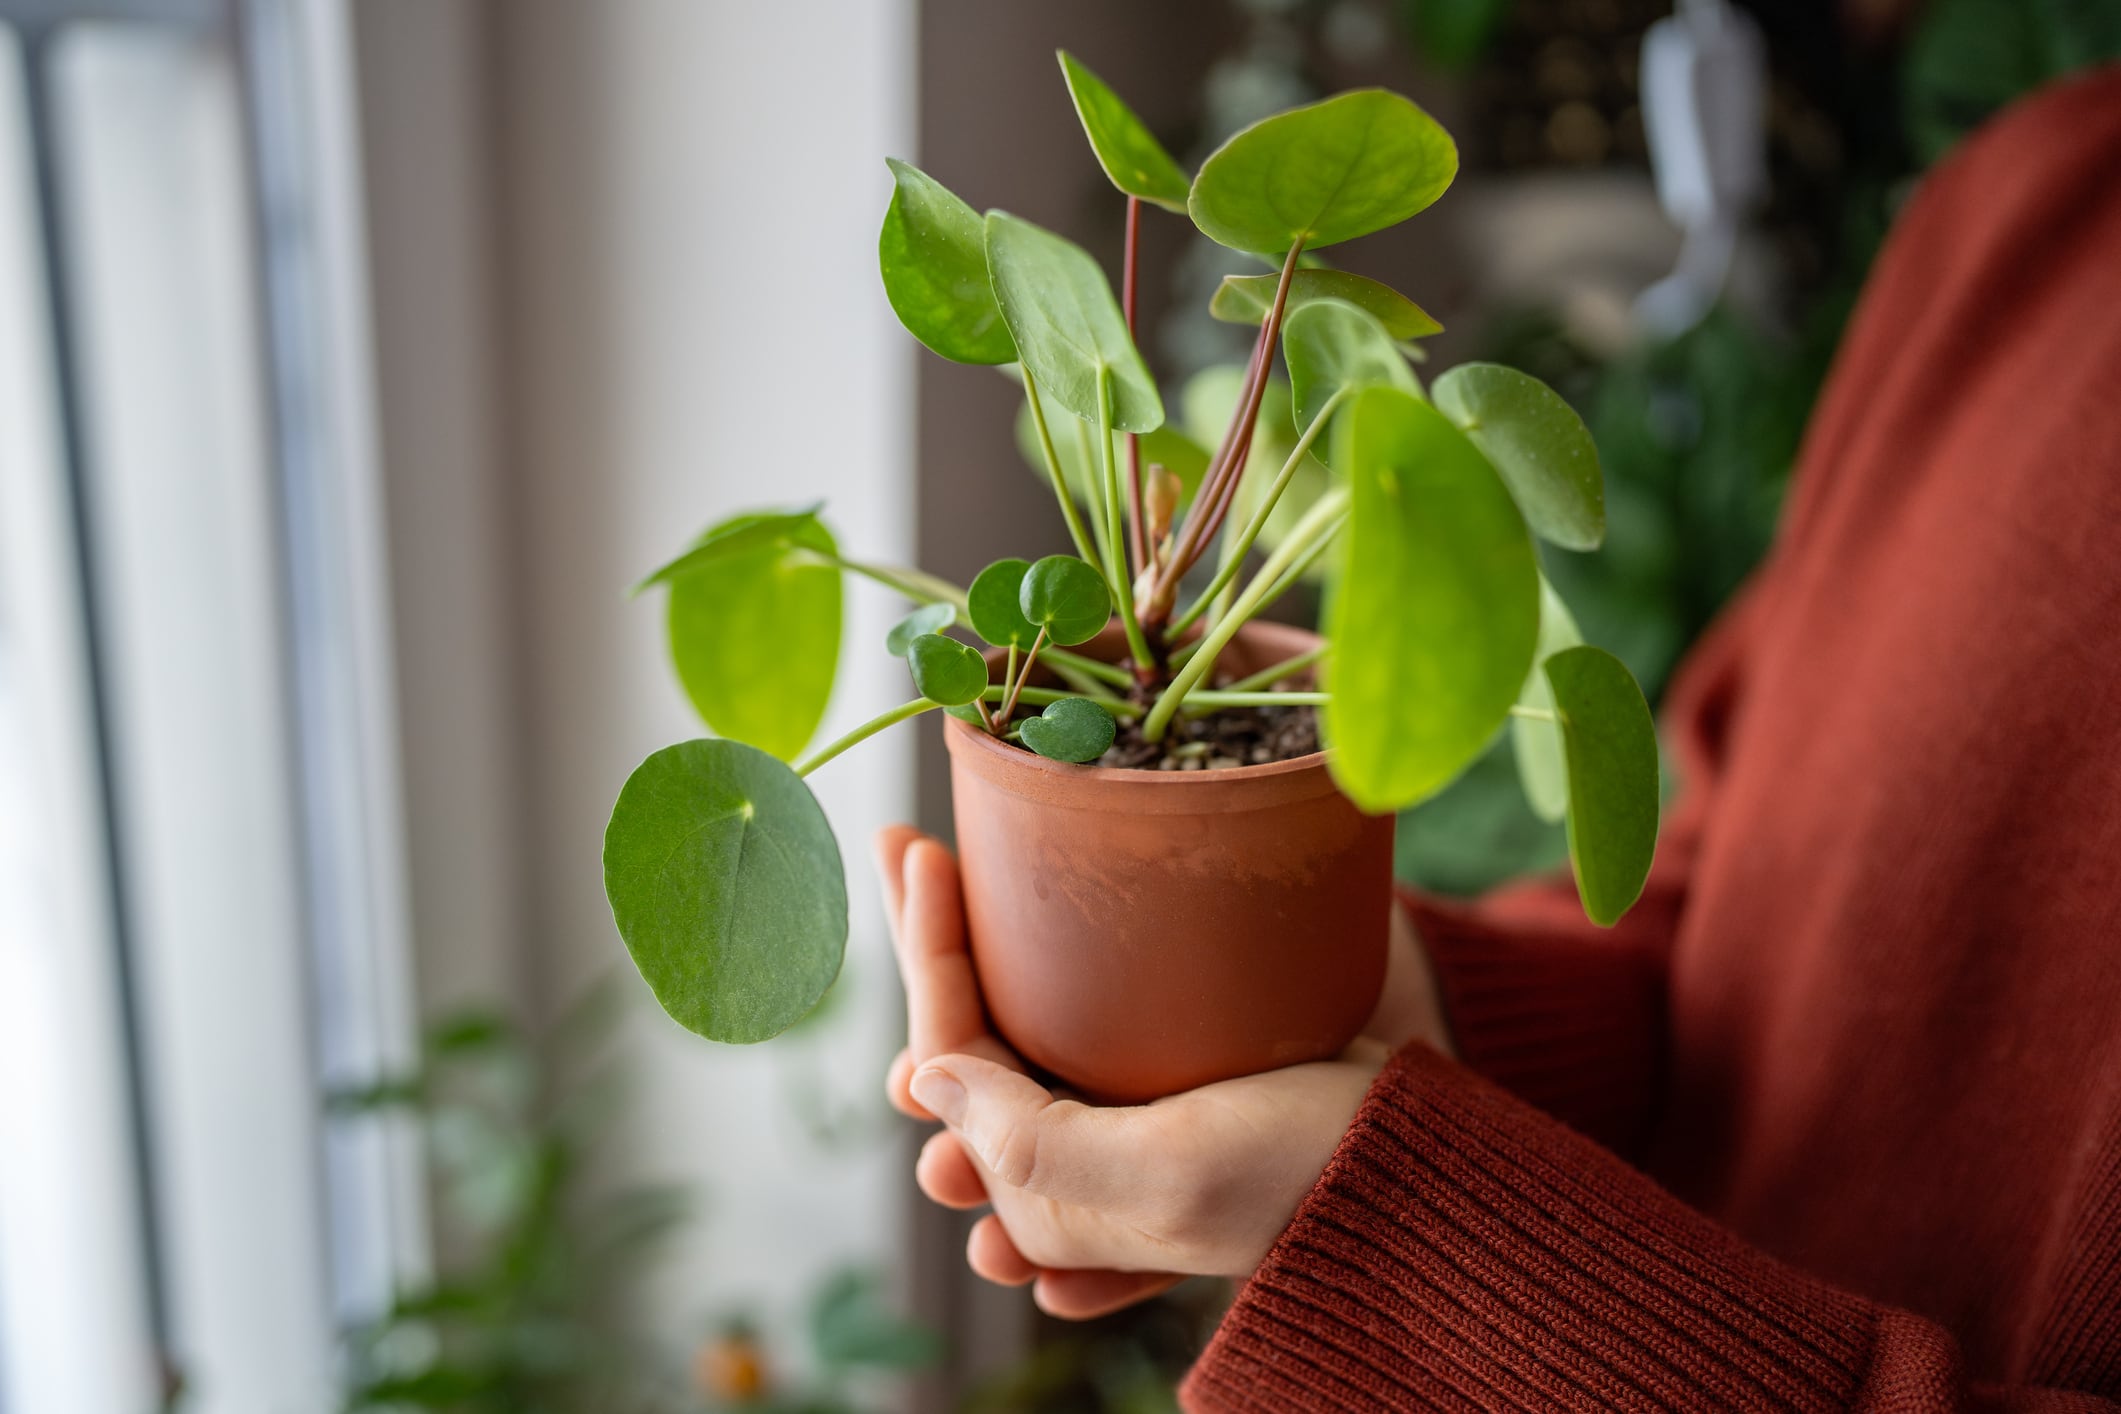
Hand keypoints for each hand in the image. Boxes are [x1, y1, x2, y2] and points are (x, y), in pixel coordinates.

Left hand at [875, 826, 1452, 1319]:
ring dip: (970, 951)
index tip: (925, 850)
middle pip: (968, 1032)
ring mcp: (1121, 1107)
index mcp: (1049, 1192)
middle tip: (903, 850)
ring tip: (939, 877)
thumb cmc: (1304, 1168)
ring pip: (1016, 1015)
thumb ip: (1033, 1146)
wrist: (1425, 1156)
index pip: (950, 1062)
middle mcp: (1070, 1151)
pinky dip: (1039, 959)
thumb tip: (919, 1078)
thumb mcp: (1167, 1178)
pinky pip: (1082, 1009)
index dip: (928, 954)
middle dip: (929, 945)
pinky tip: (1009, 913)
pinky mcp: (1174, 1065)